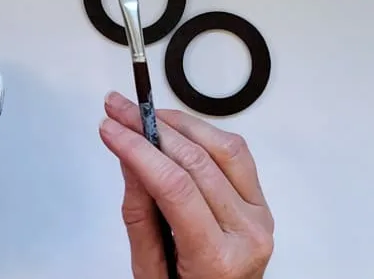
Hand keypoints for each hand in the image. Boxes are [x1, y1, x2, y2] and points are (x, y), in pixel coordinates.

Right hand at [99, 92, 273, 278]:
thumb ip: (138, 212)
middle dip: (149, 127)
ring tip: (142, 114)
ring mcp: (259, 215)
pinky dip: (203, 132)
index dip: (139, 149)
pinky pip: (236, 153)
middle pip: (195, 161)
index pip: (174, 187)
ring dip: (177, 122)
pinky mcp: (261, 202)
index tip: (111, 129)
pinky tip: (176, 126)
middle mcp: (246, 234)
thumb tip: (129, 157)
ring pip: (221, 147)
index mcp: (218, 259)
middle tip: (117, 110)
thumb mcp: (148, 269)